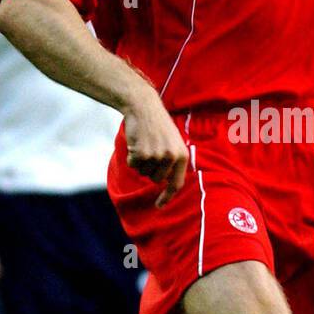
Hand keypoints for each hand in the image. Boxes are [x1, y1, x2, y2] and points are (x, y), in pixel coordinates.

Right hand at [122, 86, 188, 207]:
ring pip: (143, 172)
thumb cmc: (158, 125)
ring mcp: (157, 156)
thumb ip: (173, 161)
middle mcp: (171, 157)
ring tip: (144, 143)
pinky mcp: (142, 153)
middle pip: (155, 179)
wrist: (144, 107)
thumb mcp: (173, 142)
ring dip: (140, 161)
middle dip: (149, 169)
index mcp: (182, 155)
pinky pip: (133, 164)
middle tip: (150, 150)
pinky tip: (136, 142)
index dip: (167, 196)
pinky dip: (131, 156)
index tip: (159, 206)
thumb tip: (168, 183)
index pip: (176, 183)